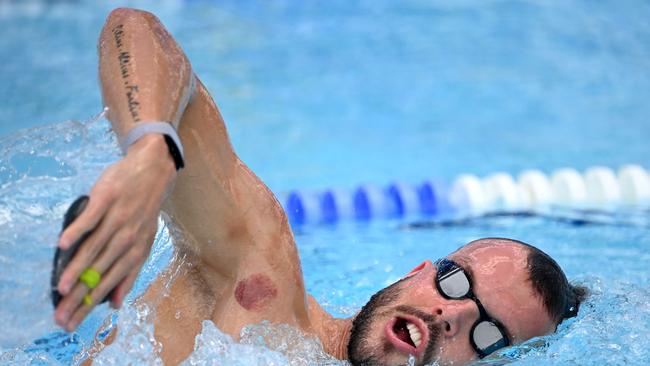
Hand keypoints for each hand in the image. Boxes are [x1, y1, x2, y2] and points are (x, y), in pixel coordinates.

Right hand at [54, 134, 175, 330]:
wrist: (153, 170)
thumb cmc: (145, 210)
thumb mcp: (145, 242)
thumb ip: (130, 272)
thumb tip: (115, 304)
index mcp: (137, 250)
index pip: (111, 282)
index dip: (92, 303)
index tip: (73, 321)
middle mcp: (128, 237)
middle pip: (99, 271)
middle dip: (80, 295)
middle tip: (60, 314)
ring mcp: (117, 217)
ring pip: (93, 247)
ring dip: (76, 268)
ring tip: (60, 287)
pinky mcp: (107, 198)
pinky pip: (90, 218)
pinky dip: (77, 231)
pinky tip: (62, 244)